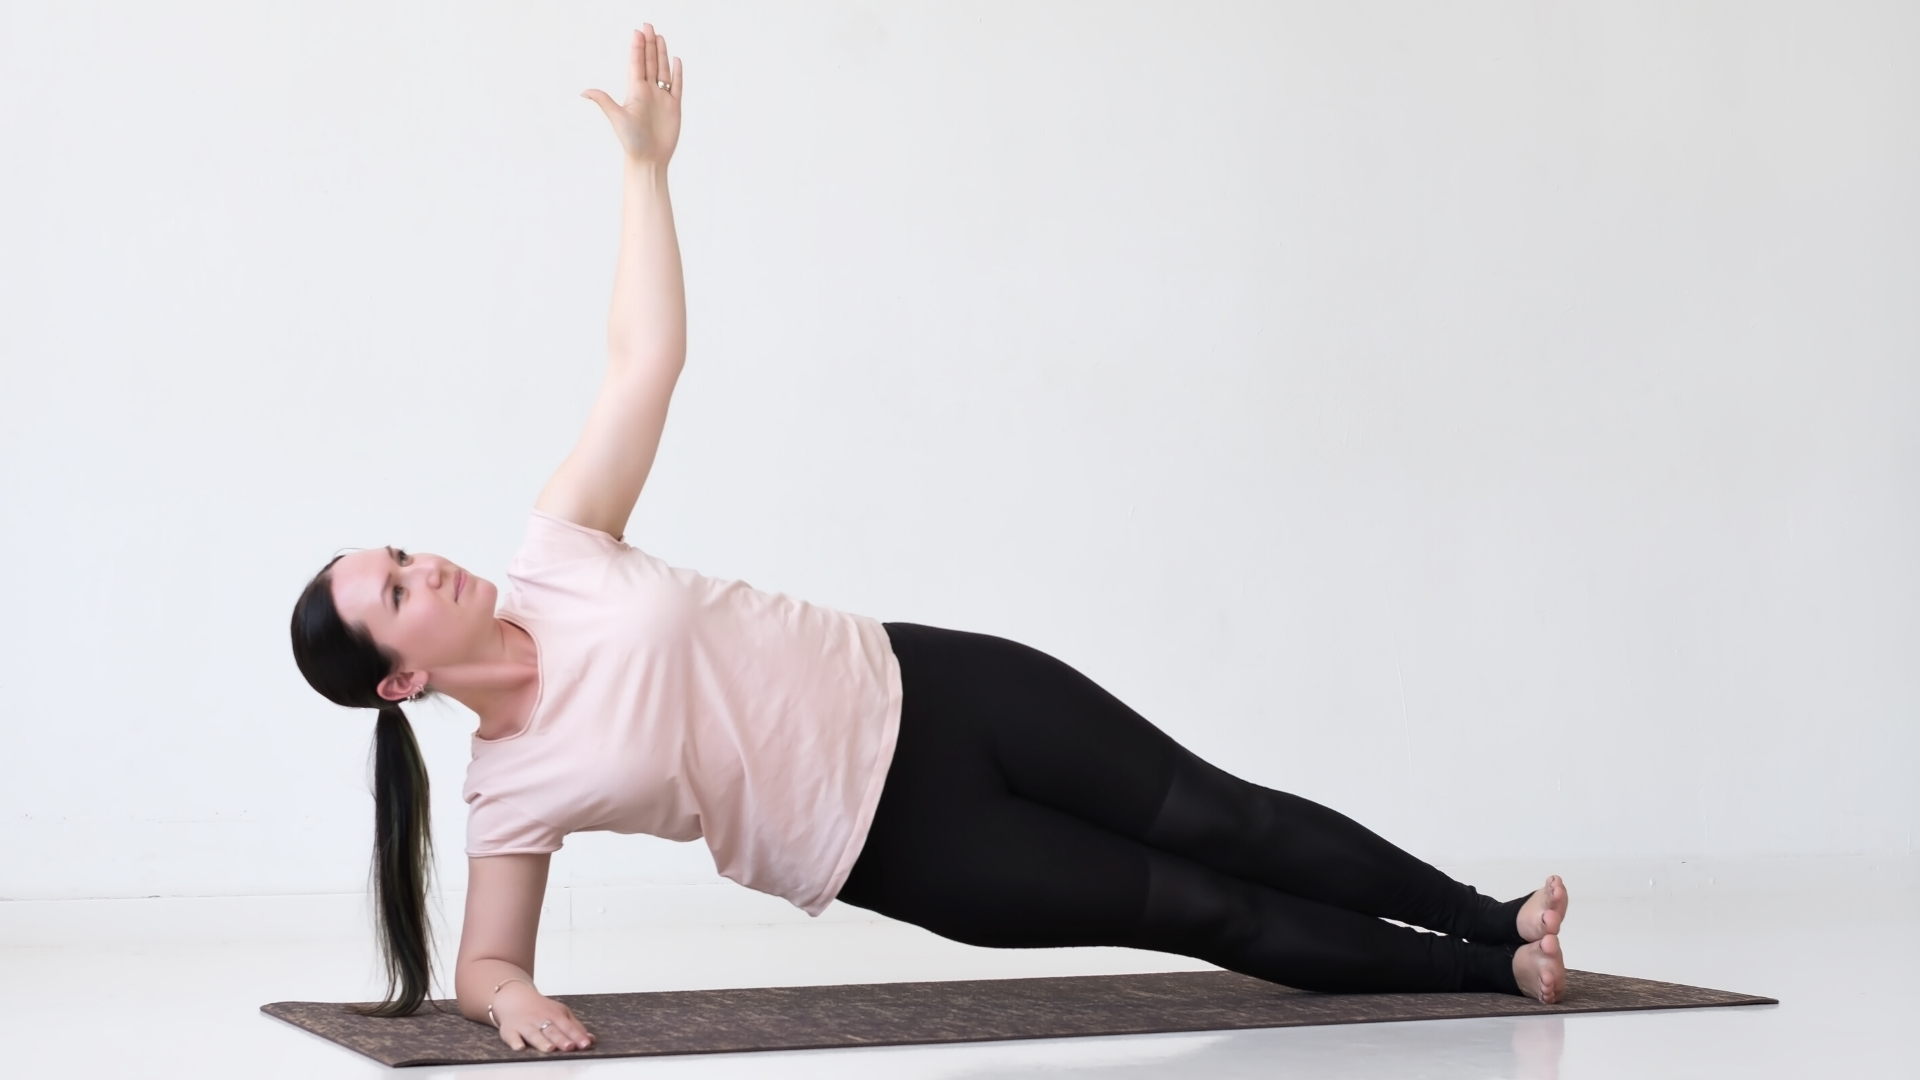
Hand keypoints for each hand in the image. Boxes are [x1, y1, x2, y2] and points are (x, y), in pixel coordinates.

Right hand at [491, 980, 594, 1052]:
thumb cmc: (541, 1009)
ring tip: (550, 1049)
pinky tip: (519, 1047)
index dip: (577, 1036)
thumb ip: (575, 1027)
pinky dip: (515, 1042)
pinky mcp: (509, 1030)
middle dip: (561, 1039)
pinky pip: (511, 1036)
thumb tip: (590, 1040)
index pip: (568, 1026)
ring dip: (542, 1041)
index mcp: (555, 1015)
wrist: (515, 998)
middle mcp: (540, 1019)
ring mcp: (524, 1024)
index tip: (586, 1044)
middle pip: (552, 1030)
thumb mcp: (561, 1013)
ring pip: (534, 1034)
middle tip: (570, 1047)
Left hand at [583, 25, 681, 164]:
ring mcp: (662, 99)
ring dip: (661, 54)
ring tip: (660, 37)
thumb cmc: (631, 141)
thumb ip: (603, 100)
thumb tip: (584, 92)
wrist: (649, 159)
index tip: (638, 32)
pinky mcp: (674, 107)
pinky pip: (676, 86)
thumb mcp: (616, 117)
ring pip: (662, 70)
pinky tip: (676, 61)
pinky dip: (677, 73)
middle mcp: (648, 92)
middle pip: (650, 62)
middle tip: (648, 26)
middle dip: (649, 44)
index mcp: (635, 92)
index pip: (637, 64)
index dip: (637, 48)